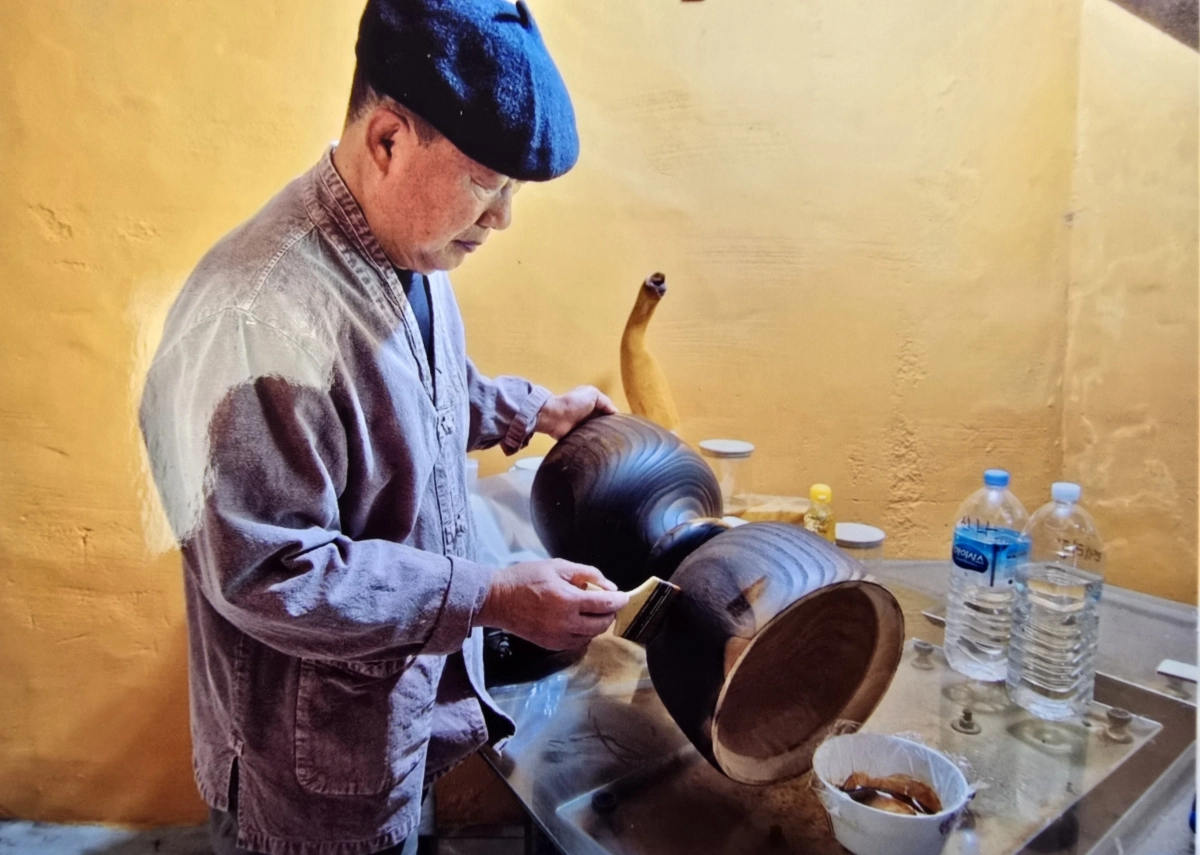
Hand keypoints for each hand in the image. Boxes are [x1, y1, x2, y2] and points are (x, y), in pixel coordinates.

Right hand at [476, 560, 629, 649]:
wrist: (497, 600)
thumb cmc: (525, 578)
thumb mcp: (557, 567)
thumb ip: (587, 574)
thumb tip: (610, 587)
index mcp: (567, 601)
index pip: (605, 604)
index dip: (620, 600)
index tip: (626, 596)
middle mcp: (565, 623)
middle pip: (602, 624)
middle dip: (610, 613)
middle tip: (608, 602)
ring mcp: (558, 637)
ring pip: (592, 635)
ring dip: (597, 623)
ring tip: (590, 609)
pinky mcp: (551, 645)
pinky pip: (577, 642)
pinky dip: (583, 632)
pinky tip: (577, 620)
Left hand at [535, 386, 616, 438]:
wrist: (555, 416)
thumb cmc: (574, 402)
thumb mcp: (592, 394)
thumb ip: (606, 401)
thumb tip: (616, 413)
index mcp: (594, 407)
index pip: (609, 415)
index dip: (617, 420)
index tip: (624, 428)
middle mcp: (590, 419)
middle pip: (605, 427)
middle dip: (611, 431)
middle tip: (619, 439)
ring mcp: (584, 430)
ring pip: (599, 436)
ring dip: (603, 440)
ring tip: (612, 446)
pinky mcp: (578, 440)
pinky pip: (590, 444)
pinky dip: (594, 446)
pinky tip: (601, 450)